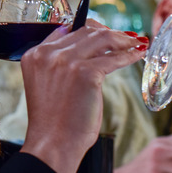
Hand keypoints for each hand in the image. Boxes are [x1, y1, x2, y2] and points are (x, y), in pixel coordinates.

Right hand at [19, 20, 143, 172]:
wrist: (53, 143)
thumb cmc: (54, 120)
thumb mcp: (48, 83)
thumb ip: (59, 64)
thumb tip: (91, 50)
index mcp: (34, 55)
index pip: (65, 29)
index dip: (88, 29)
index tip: (104, 33)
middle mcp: (47, 54)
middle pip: (85, 30)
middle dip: (108, 32)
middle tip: (124, 38)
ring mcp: (66, 61)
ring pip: (101, 38)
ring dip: (122, 39)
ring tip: (135, 43)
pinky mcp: (85, 73)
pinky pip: (114, 58)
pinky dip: (129, 55)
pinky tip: (137, 56)